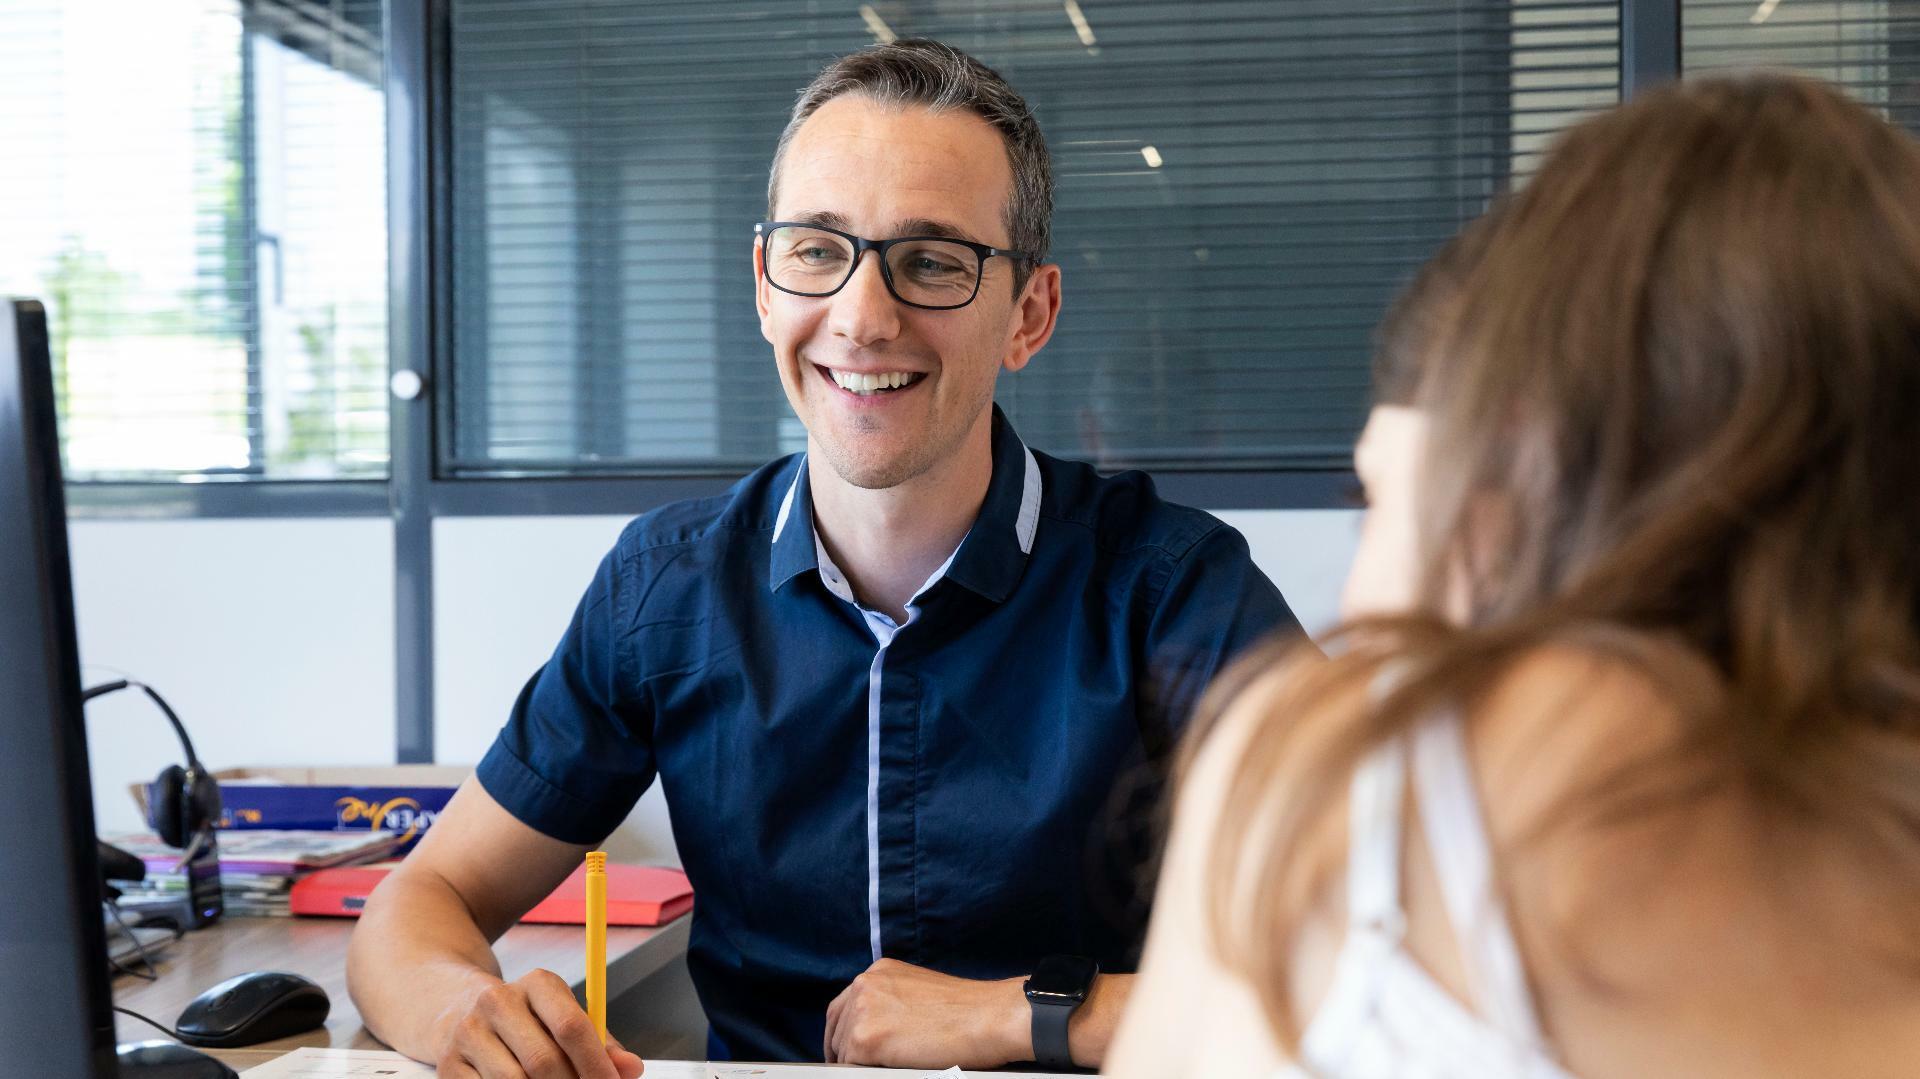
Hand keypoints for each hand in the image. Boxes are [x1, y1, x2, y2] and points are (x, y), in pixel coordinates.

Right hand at [435, 968, 643, 1078]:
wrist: (455, 1007)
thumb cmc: (527, 1019)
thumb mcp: (564, 1016)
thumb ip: (601, 1044)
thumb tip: (631, 1069)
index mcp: (537, 983)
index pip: (572, 1027)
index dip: (596, 1066)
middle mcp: (498, 1001)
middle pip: (544, 1062)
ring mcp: (468, 1034)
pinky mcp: (448, 1066)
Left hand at [823, 958, 1027, 1068]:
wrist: (988, 1017)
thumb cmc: (967, 1010)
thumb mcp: (919, 991)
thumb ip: (891, 1002)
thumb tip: (876, 1028)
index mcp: (878, 972)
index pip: (843, 1006)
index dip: (843, 1033)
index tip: (846, 1051)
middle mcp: (865, 985)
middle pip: (836, 1027)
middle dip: (842, 1050)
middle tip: (854, 1067)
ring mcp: (863, 1011)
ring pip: (842, 1050)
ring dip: (857, 1063)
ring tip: (885, 1068)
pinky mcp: (866, 1039)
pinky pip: (851, 1067)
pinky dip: (866, 1073)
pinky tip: (892, 1070)